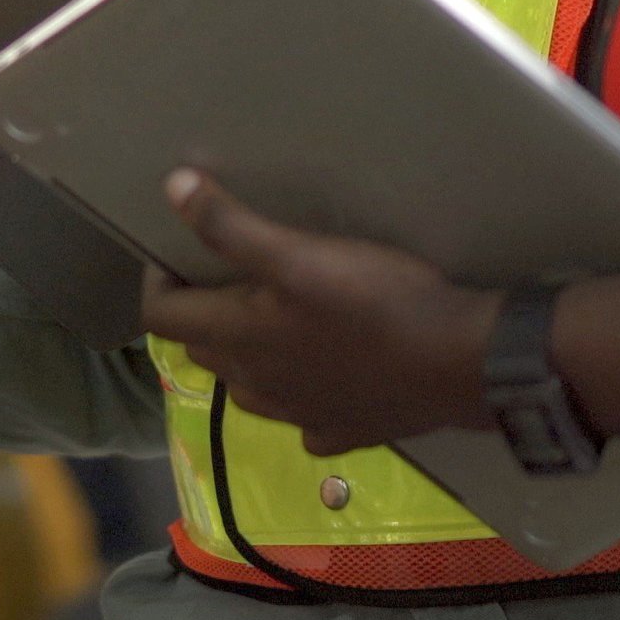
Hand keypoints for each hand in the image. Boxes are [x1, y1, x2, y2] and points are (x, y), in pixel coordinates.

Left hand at [138, 171, 500, 452]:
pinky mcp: (346, 432)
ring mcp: (302, 416)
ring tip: (271, 320)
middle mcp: (258, 387)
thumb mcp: (299, 254)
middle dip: (203, 311)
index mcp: (238, 340)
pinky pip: (306, 419)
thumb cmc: (376, 301)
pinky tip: (323, 376)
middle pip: (204, 350)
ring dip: (246, 356)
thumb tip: (172, 188)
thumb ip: (231, 226)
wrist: (461, 363)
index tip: (178, 253)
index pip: (162, 317)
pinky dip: (301, 397)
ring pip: (249, 389)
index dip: (159, 282)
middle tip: (229, 275)